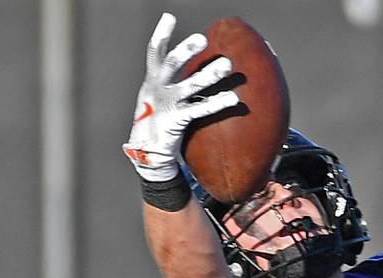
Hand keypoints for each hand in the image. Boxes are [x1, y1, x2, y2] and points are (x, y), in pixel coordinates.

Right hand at [123, 12, 241, 181]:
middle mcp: (157, 89)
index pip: (154, 52)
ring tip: (227, 65)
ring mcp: (166, 105)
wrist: (148, 154)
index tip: (169, 17)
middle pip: (171, 63)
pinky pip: (200, 109)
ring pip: (190, 85)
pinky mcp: (176, 121)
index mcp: (152, 81)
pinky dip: (217, 103)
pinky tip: (233, 98)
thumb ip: (176, 84)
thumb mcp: (161, 99)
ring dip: (209, 75)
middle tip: (203, 39)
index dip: (161, 34)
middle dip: (186, 49)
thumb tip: (201, 72)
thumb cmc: (159, 123)